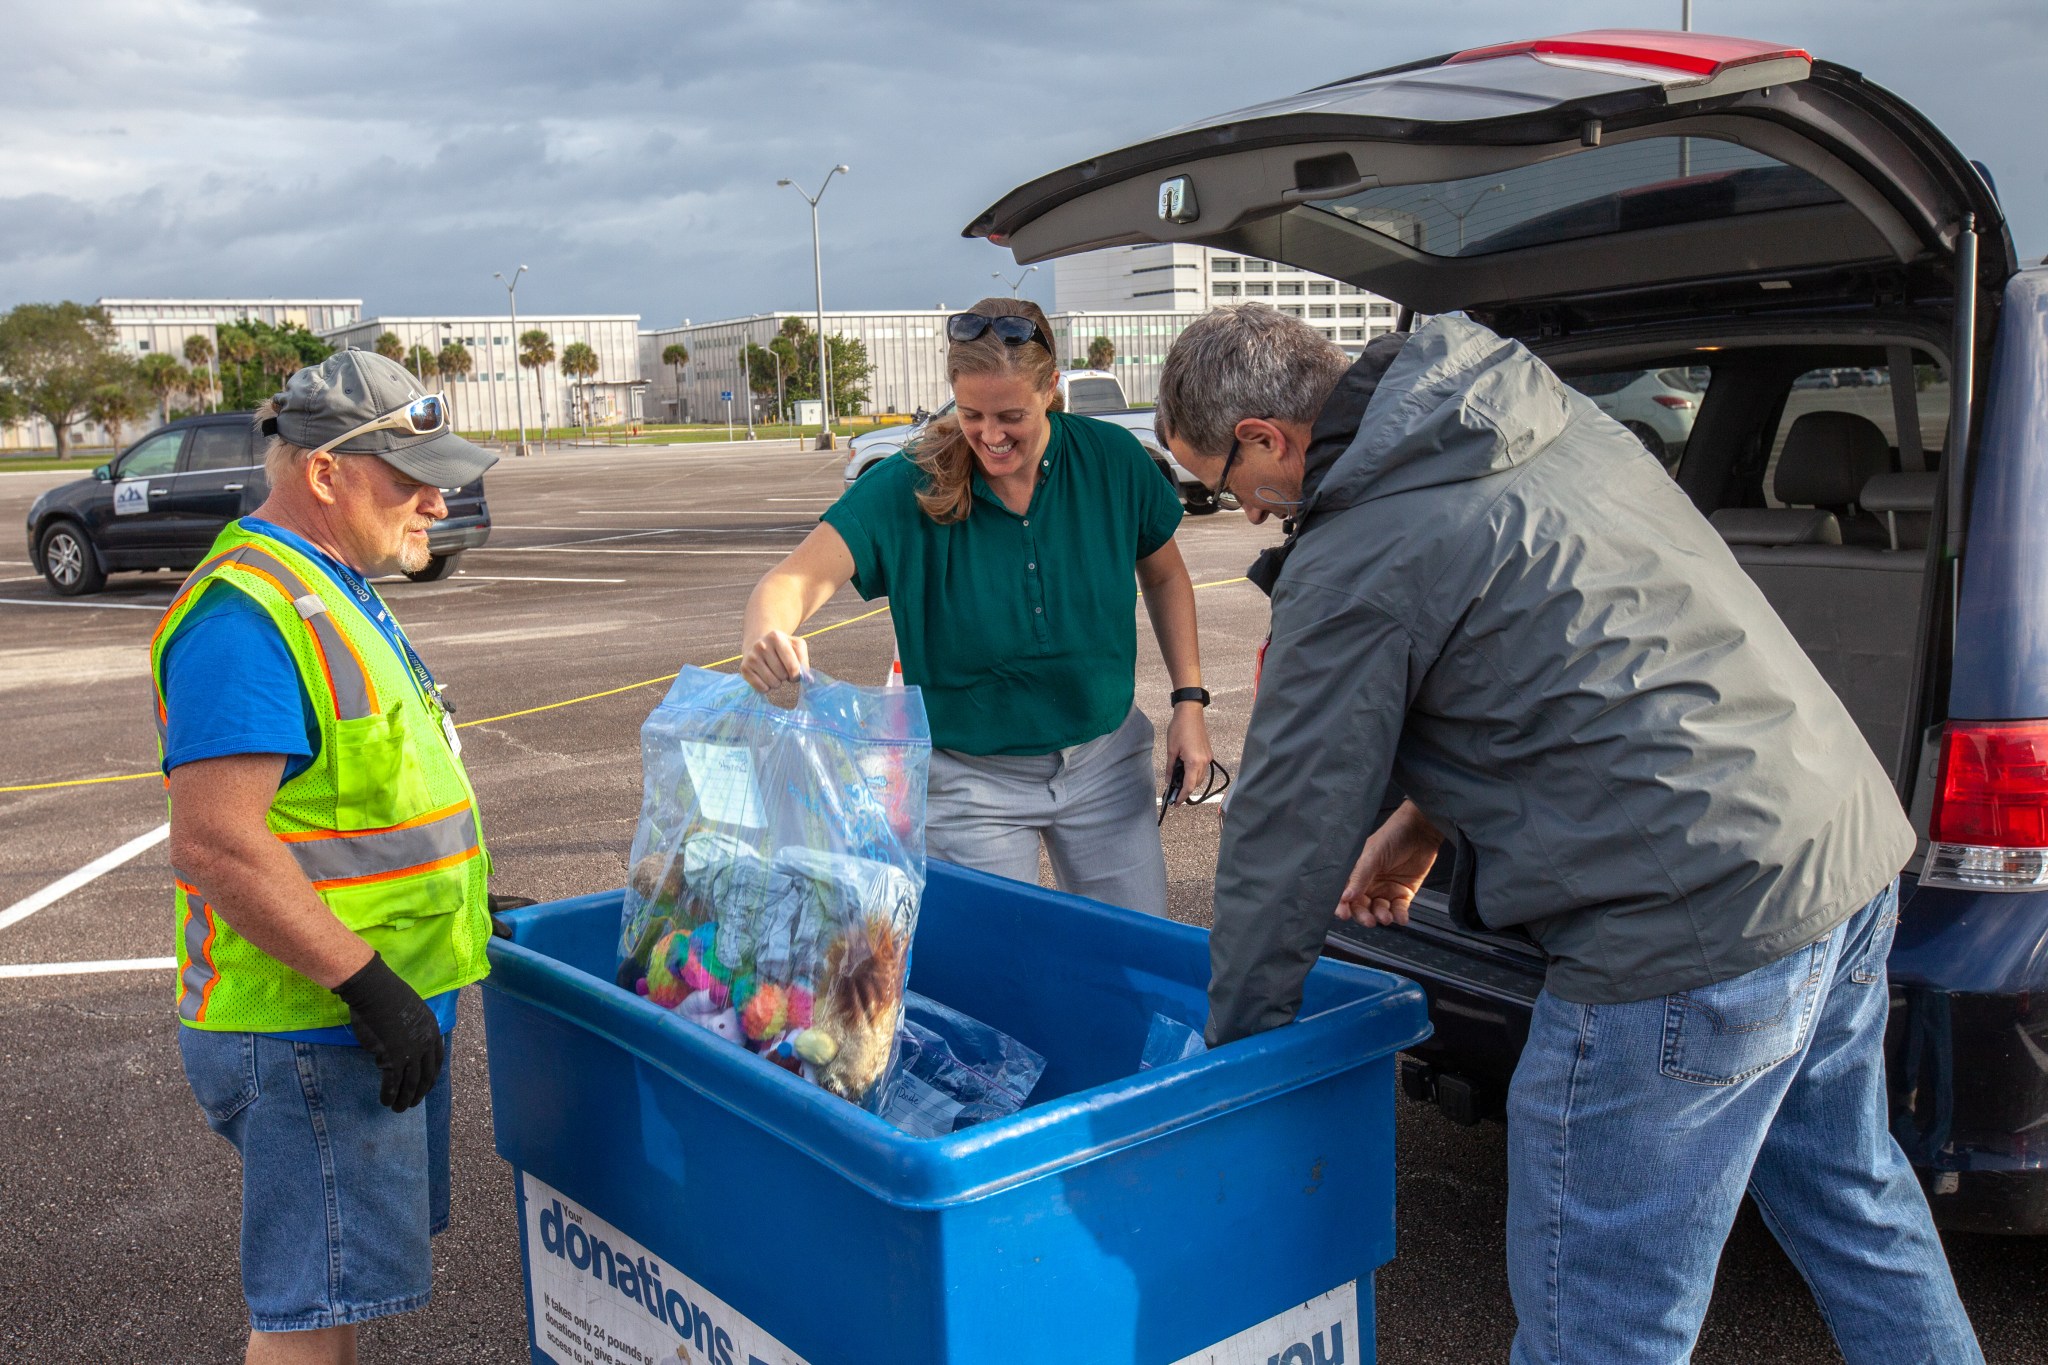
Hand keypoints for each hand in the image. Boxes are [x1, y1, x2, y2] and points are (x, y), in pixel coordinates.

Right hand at [334, 953, 444, 1111]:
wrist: (375, 992)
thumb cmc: (388, 996)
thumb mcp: (411, 1011)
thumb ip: (412, 1029)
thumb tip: (405, 1043)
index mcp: (432, 1030)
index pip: (437, 1060)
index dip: (432, 1076)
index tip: (427, 1086)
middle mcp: (425, 1044)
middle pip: (426, 1075)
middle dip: (419, 1092)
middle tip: (412, 1103)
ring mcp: (410, 1052)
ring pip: (410, 1083)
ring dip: (404, 1099)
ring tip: (398, 1109)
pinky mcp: (393, 1058)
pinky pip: (392, 1083)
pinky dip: (389, 1094)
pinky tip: (385, 1102)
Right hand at [741, 629, 808, 692]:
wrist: (758, 644)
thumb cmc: (782, 647)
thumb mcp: (797, 646)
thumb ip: (805, 661)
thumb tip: (808, 680)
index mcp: (776, 637)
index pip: (792, 666)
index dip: (796, 675)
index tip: (795, 674)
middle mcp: (761, 645)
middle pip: (782, 675)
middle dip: (785, 677)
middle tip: (782, 670)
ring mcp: (751, 657)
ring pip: (772, 683)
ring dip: (777, 683)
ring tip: (774, 674)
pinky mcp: (744, 668)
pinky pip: (761, 688)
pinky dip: (767, 688)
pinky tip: (765, 678)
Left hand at [1164, 702, 1213, 804]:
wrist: (1191, 713)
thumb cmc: (1179, 728)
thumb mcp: (1171, 750)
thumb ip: (1170, 768)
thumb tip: (1169, 780)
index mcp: (1194, 762)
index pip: (1189, 785)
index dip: (1182, 796)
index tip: (1176, 803)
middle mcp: (1204, 761)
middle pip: (1196, 783)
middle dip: (1186, 790)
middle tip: (1174, 794)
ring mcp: (1208, 757)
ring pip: (1200, 777)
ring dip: (1190, 782)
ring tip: (1178, 782)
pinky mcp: (1208, 753)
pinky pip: (1202, 769)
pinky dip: (1194, 773)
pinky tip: (1185, 771)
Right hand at [1335, 801, 1442, 927]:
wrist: (1422, 830)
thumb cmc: (1393, 835)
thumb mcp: (1372, 856)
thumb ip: (1360, 877)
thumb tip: (1345, 897)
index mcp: (1357, 873)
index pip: (1345, 893)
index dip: (1343, 905)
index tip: (1344, 914)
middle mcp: (1370, 883)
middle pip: (1362, 906)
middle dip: (1363, 915)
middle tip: (1369, 920)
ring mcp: (1386, 889)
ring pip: (1379, 911)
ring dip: (1381, 916)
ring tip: (1386, 917)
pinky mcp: (1404, 893)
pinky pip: (1399, 909)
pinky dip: (1399, 916)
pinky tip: (1400, 918)